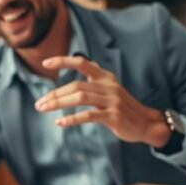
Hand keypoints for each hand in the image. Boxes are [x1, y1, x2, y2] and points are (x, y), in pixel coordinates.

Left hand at [34, 56, 169, 146]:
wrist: (146, 124)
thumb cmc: (124, 107)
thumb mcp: (111, 88)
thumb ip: (98, 77)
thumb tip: (88, 62)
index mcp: (105, 77)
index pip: (82, 63)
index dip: (63, 61)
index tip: (45, 63)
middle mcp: (108, 86)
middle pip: (75, 86)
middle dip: (54, 94)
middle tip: (39, 104)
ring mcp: (112, 101)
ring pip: (80, 98)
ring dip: (58, 104)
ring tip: (44, 109)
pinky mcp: (113, 116)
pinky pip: (88, 115)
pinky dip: (72, 119)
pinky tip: (59, 122)